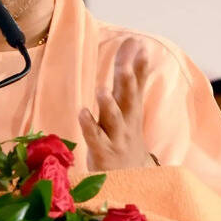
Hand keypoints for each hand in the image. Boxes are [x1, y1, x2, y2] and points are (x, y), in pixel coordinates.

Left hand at [78, 38, 154, 170]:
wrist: (131, 177)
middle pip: (128, 98)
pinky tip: (82, 112)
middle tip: (125, 64)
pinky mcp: (103, 152)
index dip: (138, 64)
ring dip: (108, 104)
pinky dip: (89, 126)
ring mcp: (116, 137)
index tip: (138, 43)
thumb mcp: (131, 106)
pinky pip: (95, 138)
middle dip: (128, 80)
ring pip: (113, 119)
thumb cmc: (126, 134)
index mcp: (132, 108)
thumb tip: (136, 46)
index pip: (137, 83)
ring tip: (101, 89)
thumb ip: (132, 79)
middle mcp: (127, 120)